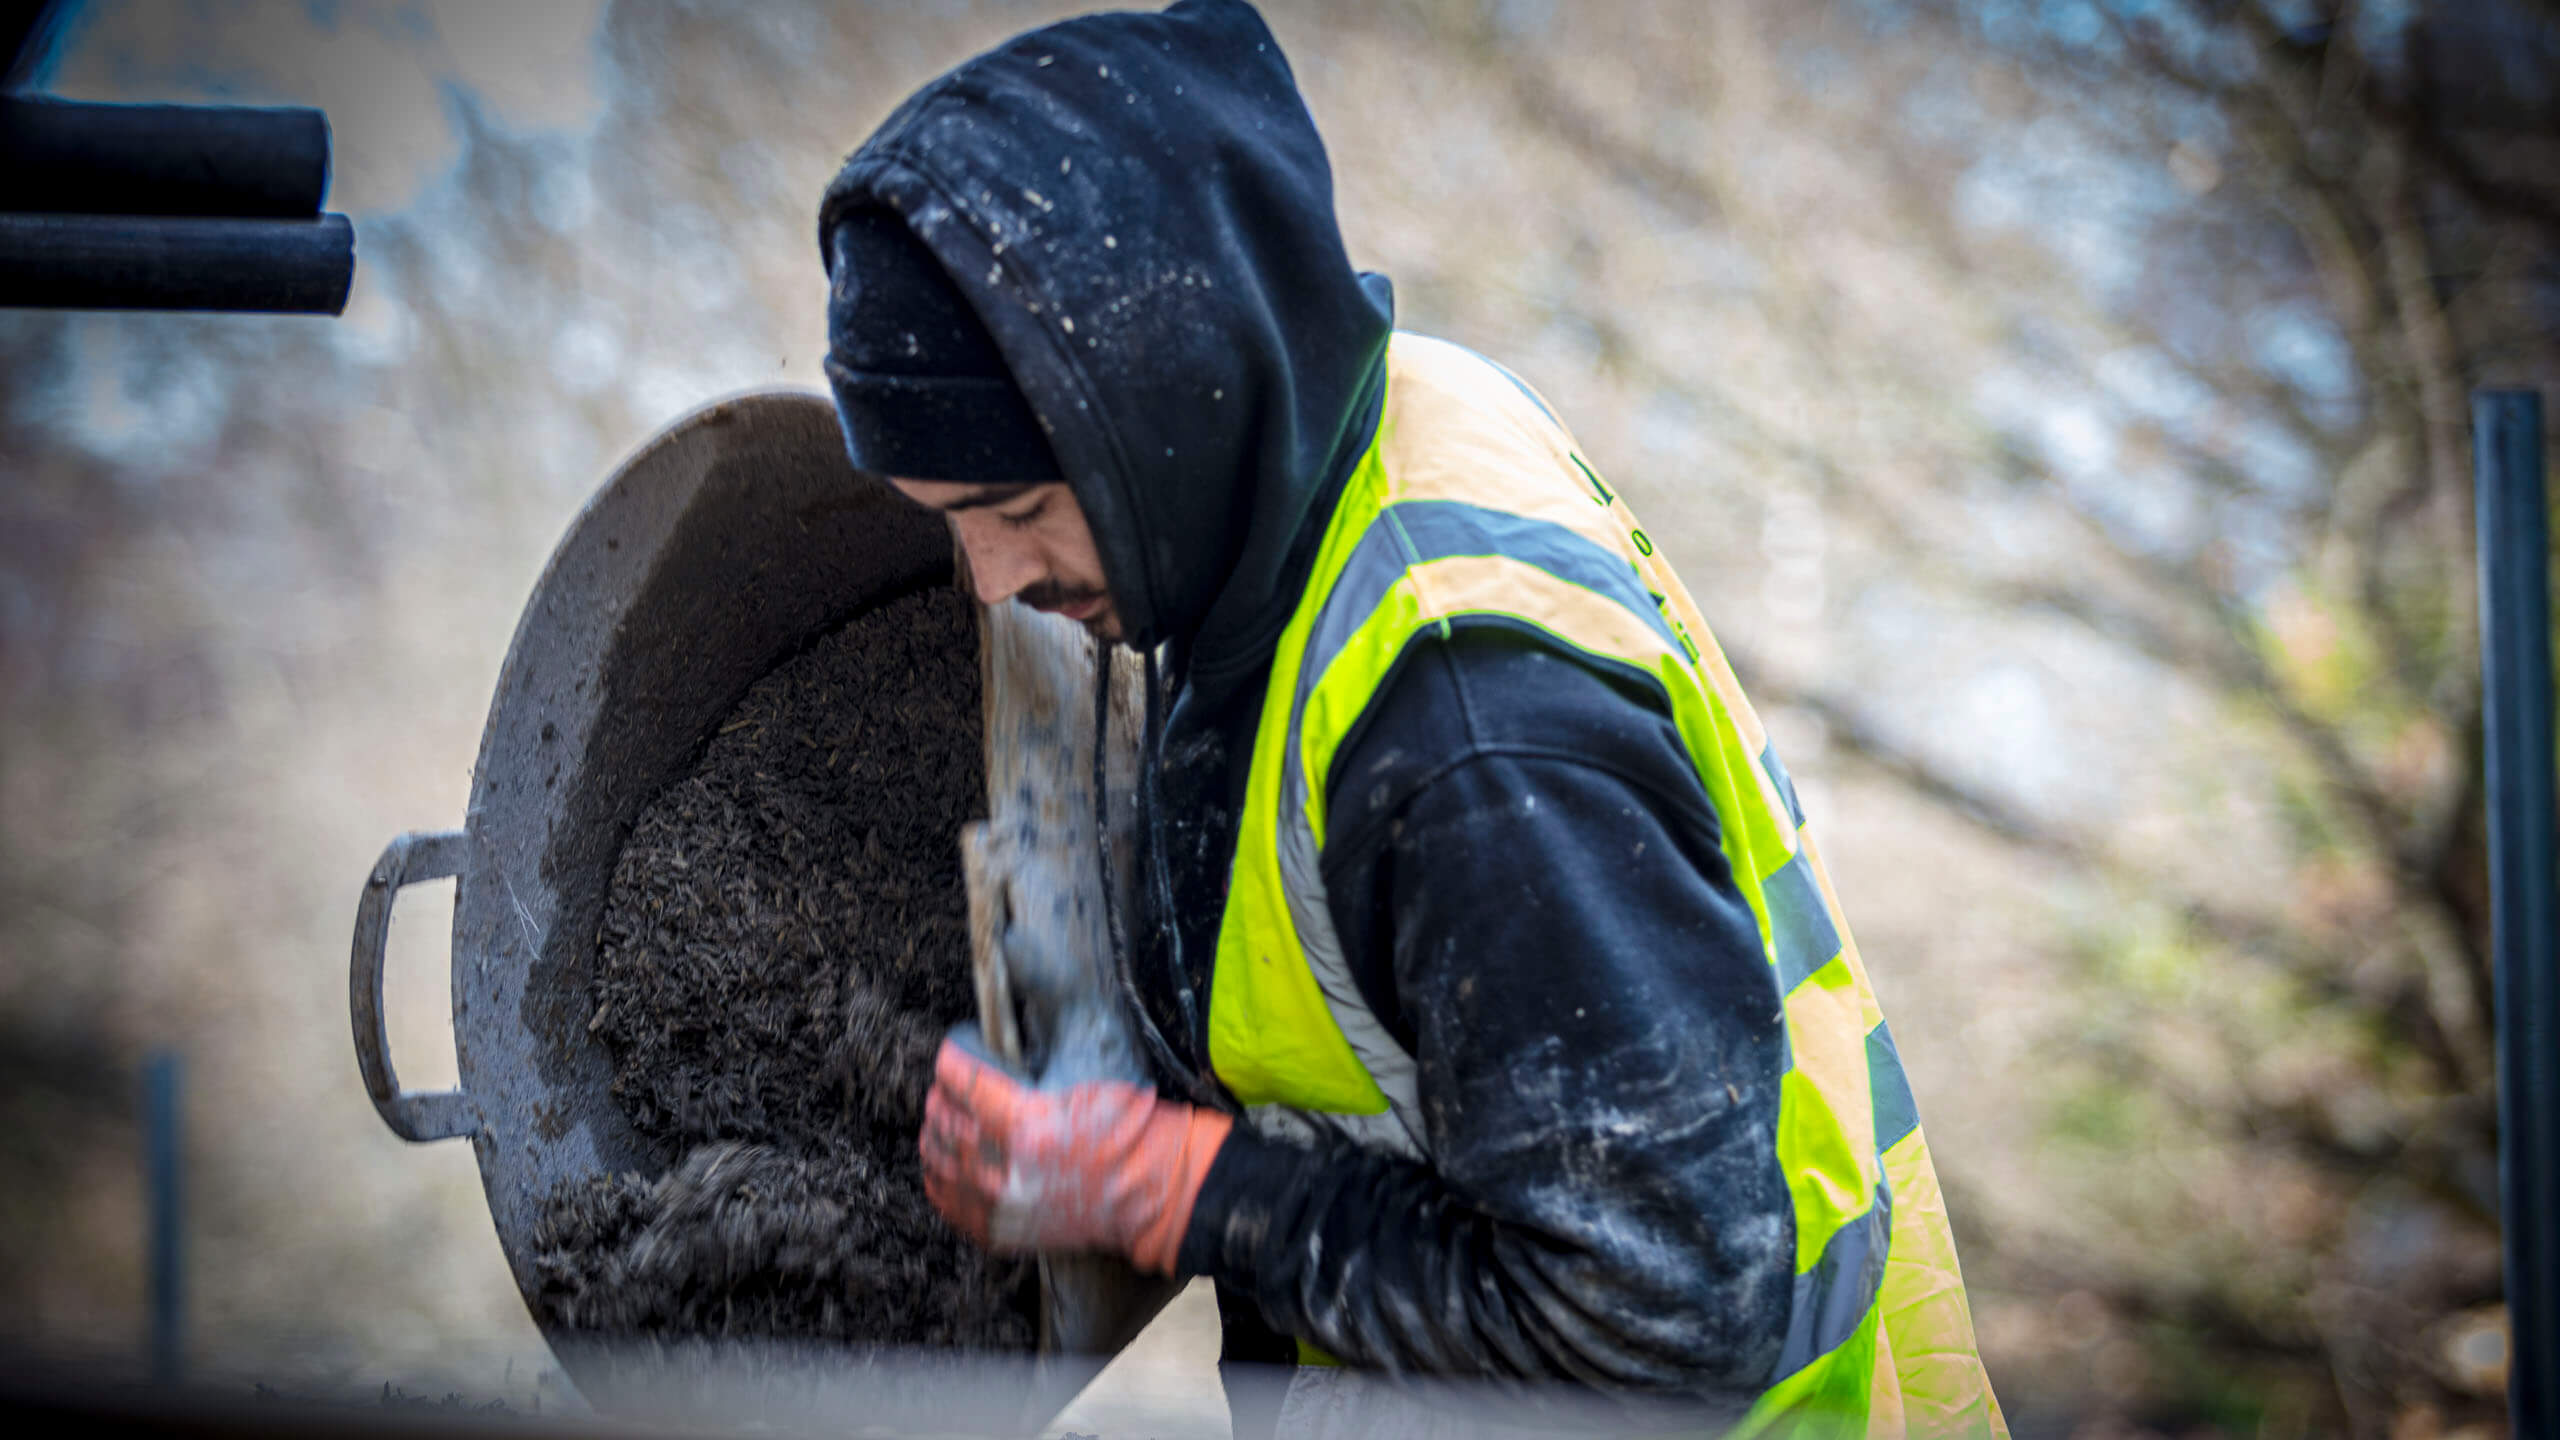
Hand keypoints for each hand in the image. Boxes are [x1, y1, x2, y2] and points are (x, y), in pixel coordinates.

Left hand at [919, 1035, 1231, 1275]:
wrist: (1147, 1193)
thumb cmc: (1125, 1133)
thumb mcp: (1085, 1084)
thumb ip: (1030, 1076)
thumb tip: (990, 1060)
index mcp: (1022, 1123)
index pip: (960, 1080)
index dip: (951, 1061)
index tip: (953, 1053)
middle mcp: (1001, 1166)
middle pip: (942, 1117)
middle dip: (943, 1095)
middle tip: (951, 1086)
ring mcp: (995, 1203)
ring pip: (936, 1156)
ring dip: (937, 1131)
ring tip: (947, 1119)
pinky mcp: (995, 1230)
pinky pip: (944, 1198)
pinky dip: (939, 1173)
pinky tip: (948, 1159)